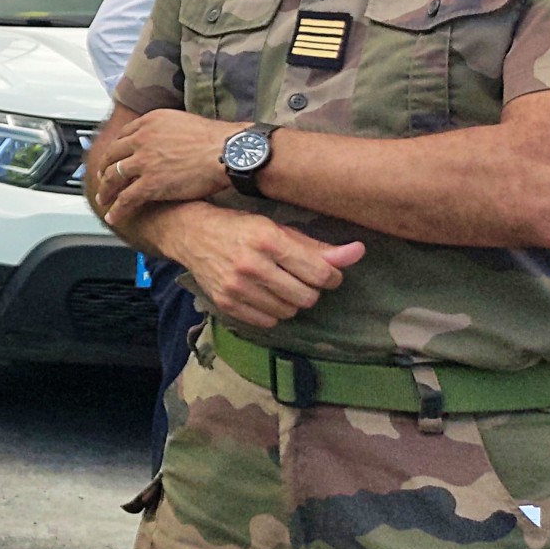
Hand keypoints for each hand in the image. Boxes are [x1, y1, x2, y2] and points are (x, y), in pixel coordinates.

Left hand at [91, 111, 245, 224]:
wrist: (227, 151)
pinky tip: (113, 215)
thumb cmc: (216, 139)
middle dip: (104, 168)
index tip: (114, 156)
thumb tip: (166, 137)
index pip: (123, 136)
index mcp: (149, 123)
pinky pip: (126, 199)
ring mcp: (143, 162)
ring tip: (103, 199)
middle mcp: (141, 140)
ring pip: (114, 177)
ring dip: (106, 190)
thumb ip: (167, 130)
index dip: (116, 149)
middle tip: (101, 177)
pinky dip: (117, 209)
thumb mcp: (183, 122)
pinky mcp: (149, 184)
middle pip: (113, 155)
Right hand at [159, 202, 364, 331]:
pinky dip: (272, 311)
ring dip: (291, 301)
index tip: (325, 272)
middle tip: (299, 278)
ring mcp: (236, 287)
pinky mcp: (226, 303)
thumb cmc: (239, 227)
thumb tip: (358, 252)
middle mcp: (251, 265)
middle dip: (310, 289)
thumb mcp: (277, 228)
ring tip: (280, 285)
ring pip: (289, 311)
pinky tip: (264, 294)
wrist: (190, 233)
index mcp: (268, 239)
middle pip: (307, 297)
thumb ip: (317, 246)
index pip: (319, 273)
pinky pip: (268, 321)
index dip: (331, 276)